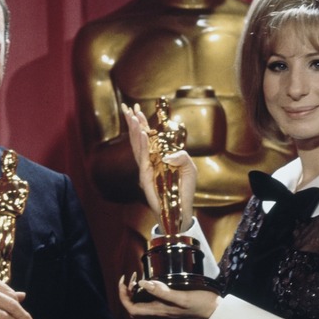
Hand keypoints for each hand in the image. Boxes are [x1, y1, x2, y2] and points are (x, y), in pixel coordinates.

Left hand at [117, 273, 220, 318]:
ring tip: (138, 280)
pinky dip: (144, 295)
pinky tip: (151, 286)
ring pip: (141, 307)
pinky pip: (150, 305)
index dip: (123, 295)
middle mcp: (158, 314)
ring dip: (135, 295)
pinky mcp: (168, 310)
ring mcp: (163, 313)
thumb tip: (142, 283)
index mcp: (158, 311)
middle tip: (132, 277)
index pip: (131, 308)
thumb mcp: (180, 296)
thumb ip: (161, 291)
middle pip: (133, 308)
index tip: (125, 280)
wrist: (213, 311)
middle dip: (127, 293)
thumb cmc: (199, 304)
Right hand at [121, 103, 196, 230]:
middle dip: (133, 124)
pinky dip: (142, 146)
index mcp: (157, 159)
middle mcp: (149, 163)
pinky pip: (143, 160)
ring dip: (135, 131)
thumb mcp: (189, 169)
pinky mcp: (146, 179)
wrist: (180, 210)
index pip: (147, 139)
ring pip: (138, 147)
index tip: (136, 110)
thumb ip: (183, 157)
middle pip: (139, 140)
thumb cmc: (184, 190)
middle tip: (128, 108)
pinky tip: (142, 134)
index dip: (141, 125)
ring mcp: (145, 170)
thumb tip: (169, 154)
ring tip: (133, 117)